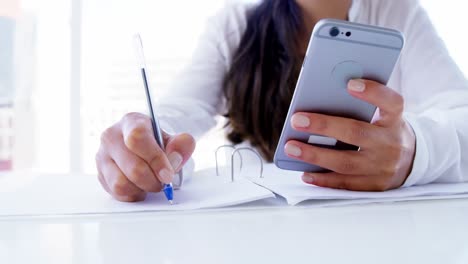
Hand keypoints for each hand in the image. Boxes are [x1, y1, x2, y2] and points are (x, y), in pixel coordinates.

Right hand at [96, 112, 195, 201]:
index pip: (137, 138)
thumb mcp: (173, 139)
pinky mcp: (100, 174)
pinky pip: (116, 193)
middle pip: (133, 167)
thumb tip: (175, 157)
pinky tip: (140, 186)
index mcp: (131, 122)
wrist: (142, 149)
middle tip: (164, 182)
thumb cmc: (156, 143)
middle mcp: (111, 137)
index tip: (168, 174)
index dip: (155, 159)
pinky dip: (133, 194)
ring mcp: (102, 156)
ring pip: (121, 183)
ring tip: (150, 182)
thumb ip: (181, 145)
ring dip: (142, 189)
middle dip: (154, 180)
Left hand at [284, 79, 415, 190]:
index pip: (391, 102)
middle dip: (323, 127)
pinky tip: (305, 173)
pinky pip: (345, 184)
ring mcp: (384, 168)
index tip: (350, 84)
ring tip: (291, 148)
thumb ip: (362, 107)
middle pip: (356, 133)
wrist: (411, 163)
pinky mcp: (375, 186)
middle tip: (296, 120)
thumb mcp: (383, 116)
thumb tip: (321, 100)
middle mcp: (392, 143)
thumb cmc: (384, 131)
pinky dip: (323, 179)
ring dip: (315, 155)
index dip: (373, 92)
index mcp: (395, 120)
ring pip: (346, 163)